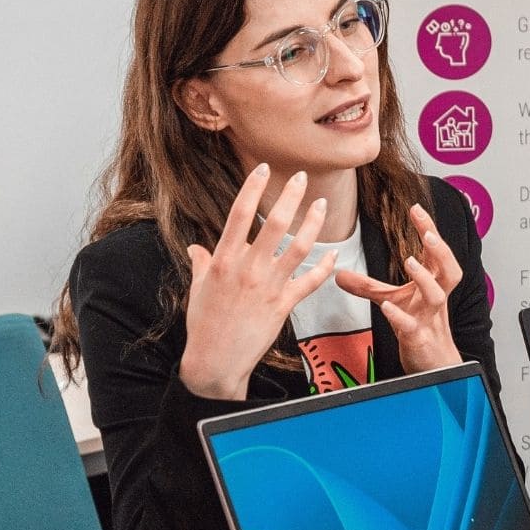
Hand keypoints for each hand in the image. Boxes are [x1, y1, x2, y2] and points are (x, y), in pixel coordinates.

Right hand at [179, 164, 338, 399]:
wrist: (216, 360)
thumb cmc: (204, 324)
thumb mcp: (198, 288)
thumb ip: (201, 263)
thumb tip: (196, 247)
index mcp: (223, 260)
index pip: (239, 214)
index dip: (252, 188)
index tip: (263, 168)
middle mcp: (247, 269)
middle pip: (274, 224)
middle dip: (291, 197)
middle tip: (304, 178)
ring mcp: (268, 286)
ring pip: (298, 247)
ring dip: (314, 224)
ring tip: (322, 205)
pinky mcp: (283, 305)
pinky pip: (310, 281)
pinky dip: (324, 267)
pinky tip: (333, 254)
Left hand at [334, 203, 464, 373]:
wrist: (433, 366)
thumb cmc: (420, 329)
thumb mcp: (392, 301)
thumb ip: (367, 286)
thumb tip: (339, 273)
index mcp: (433, 284)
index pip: (435, 252)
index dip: (429, 230)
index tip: (415, 208)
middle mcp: (435, 298)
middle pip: (449, 269)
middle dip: (441, 250)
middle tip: (428, 234)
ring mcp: (430, 319)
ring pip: (436, 296)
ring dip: (425, 278)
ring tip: (410, 261)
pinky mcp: (420, 339)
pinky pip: (413, 327)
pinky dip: (400, 317)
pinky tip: (387, 307)